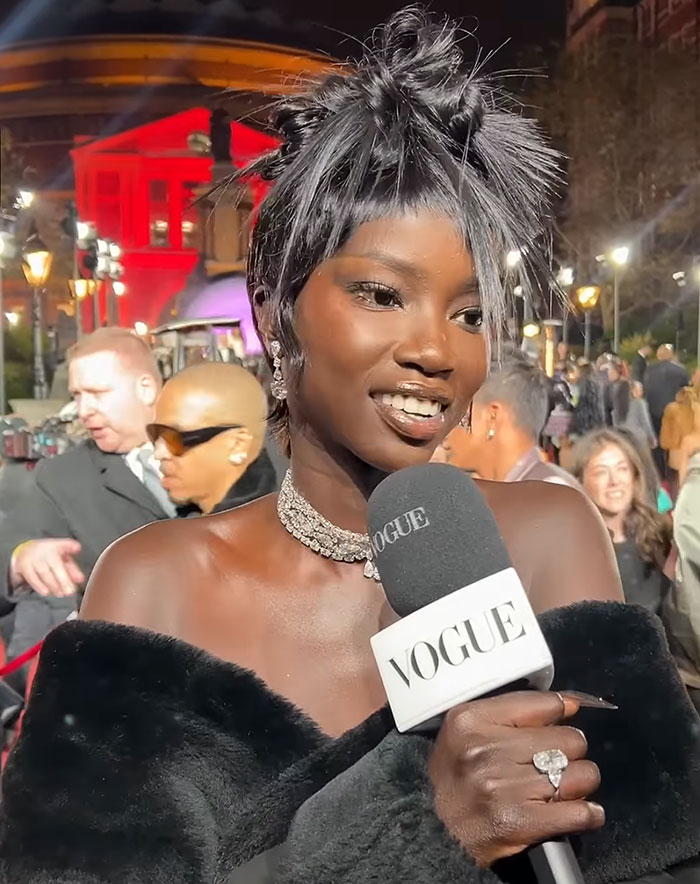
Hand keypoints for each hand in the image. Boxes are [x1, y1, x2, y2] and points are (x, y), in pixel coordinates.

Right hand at [10, 538, 83, 596]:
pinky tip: (46, 592)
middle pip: (55, 564)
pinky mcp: (23, 566)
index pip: (65, 544)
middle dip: (64, 579)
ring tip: (61, 593)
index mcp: (56, 546)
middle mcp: (44, 550)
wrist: (25, 552)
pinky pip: (32, 577)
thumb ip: (72, 569)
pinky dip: (39, 586)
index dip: (70, 546)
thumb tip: (80, 579)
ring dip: (53, 584)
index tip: (77, 548)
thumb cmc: (48, 557)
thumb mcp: (62, 559)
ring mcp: (33, 558)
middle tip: (70, 590)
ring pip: (44, 572)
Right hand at [428, 691, 602, 867]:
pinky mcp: (521, 822)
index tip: (559, 723)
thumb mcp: (467, 731)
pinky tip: (577, 812)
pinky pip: (580, 812)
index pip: (543, 704)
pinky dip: (588, 814)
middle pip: (568, 739)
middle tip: (551, 765)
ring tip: (560, 789)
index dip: (558, 714)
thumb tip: (570, 703)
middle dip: (567, 753)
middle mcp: (487, 751)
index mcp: (472, 720)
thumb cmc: (455, 779)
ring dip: (578, 783)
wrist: (433, 831)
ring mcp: (505, 787)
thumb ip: (516, 712)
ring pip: (581, 774)